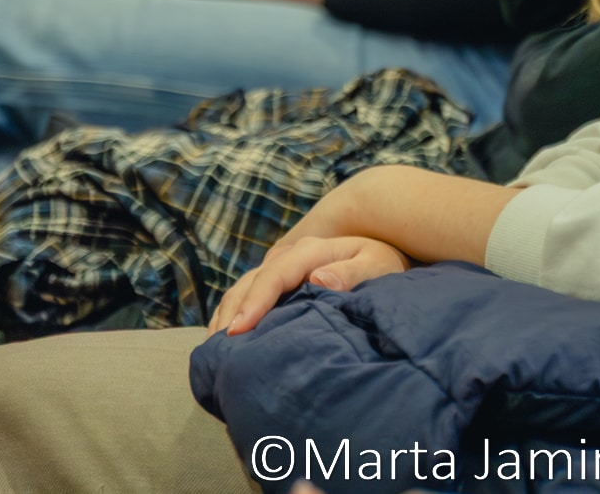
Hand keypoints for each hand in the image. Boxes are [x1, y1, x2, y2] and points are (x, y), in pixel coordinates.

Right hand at [209, 235, 409, 334]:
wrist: (385, 253)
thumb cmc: (384, 263)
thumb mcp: (377, 266)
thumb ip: (352, 273)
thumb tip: (318, 280)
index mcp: (310, 250)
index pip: (275, 275)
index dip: (255, 302)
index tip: (239, 330)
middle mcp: (290, 256)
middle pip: (250, 282)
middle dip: (232, 313)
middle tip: (218, 349)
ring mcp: (282, 267)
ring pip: (243, 288)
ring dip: (227, 314)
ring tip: (215, 348)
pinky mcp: (280, 280)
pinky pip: (249, 294)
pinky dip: (234, 314)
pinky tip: (226, 339)